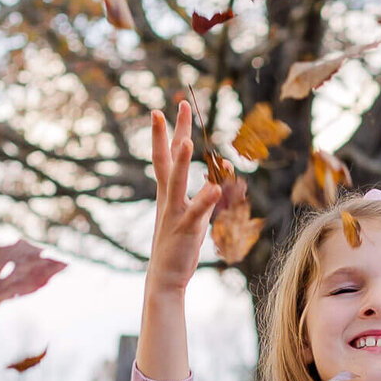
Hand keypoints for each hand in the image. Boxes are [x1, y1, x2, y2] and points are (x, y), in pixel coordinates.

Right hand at [147, 101, 220, 293]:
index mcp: (167, 192)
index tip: (165, 109)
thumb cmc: (178, 243)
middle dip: (171, 132)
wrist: (165, 275)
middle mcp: (168, 197)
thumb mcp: (192, 215)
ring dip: (180, 162)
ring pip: (176, 182)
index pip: (164, 156)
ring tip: (186, 142)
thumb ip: (202, 196)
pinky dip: (205, 200)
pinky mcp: (185, 229)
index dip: (165, 133)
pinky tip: (215, 187)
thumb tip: (216, 180)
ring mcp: (175, 212)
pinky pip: (196, 212)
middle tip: (176, 105)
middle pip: (167, 159)